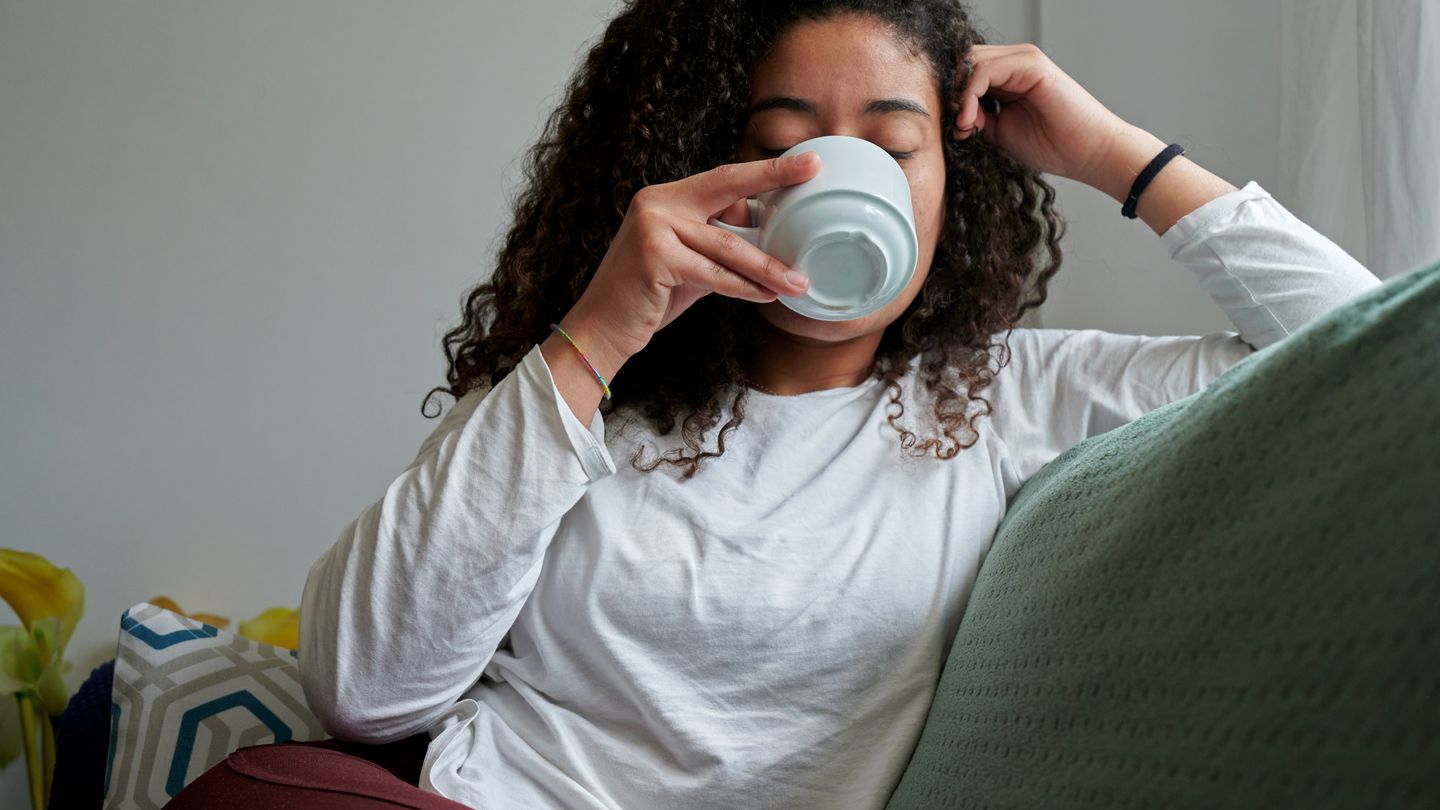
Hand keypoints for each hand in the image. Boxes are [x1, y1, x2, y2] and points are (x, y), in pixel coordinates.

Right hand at [567, 153, 818, 362]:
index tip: (805, 162)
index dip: (764, 171)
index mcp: (664, 198)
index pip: (723, 179)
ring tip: (799, 281)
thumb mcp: (688, 264)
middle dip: (774, 178)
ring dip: (768, 266)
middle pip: (727, 189)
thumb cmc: (647, 298)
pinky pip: (714, 274)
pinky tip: (767, 296)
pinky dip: (744, 287)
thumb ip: (718, 247)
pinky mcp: (654, 257)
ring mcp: (653, 227)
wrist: (600, 329)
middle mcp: (656, 203)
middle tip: (815, 174)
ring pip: (727, 245)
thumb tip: (766, 243)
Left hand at [952, 44, 1136, 188]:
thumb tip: (954, 114)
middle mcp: (1015, 63)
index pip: (966, 71)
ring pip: (972, 61)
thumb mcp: (1000, 132)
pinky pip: (985, 69)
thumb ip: (977, 118)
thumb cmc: (1052, 145)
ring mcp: (1024, 60)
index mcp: (1008, 77)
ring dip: (960, 95)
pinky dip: (970, 94)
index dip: (953, 97)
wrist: (1087, 153)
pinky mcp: (1032, 65)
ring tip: (966, 126)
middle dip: (953, 93)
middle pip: (965, 61)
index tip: (956, 130)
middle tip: (959, 126)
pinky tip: (972, 119)